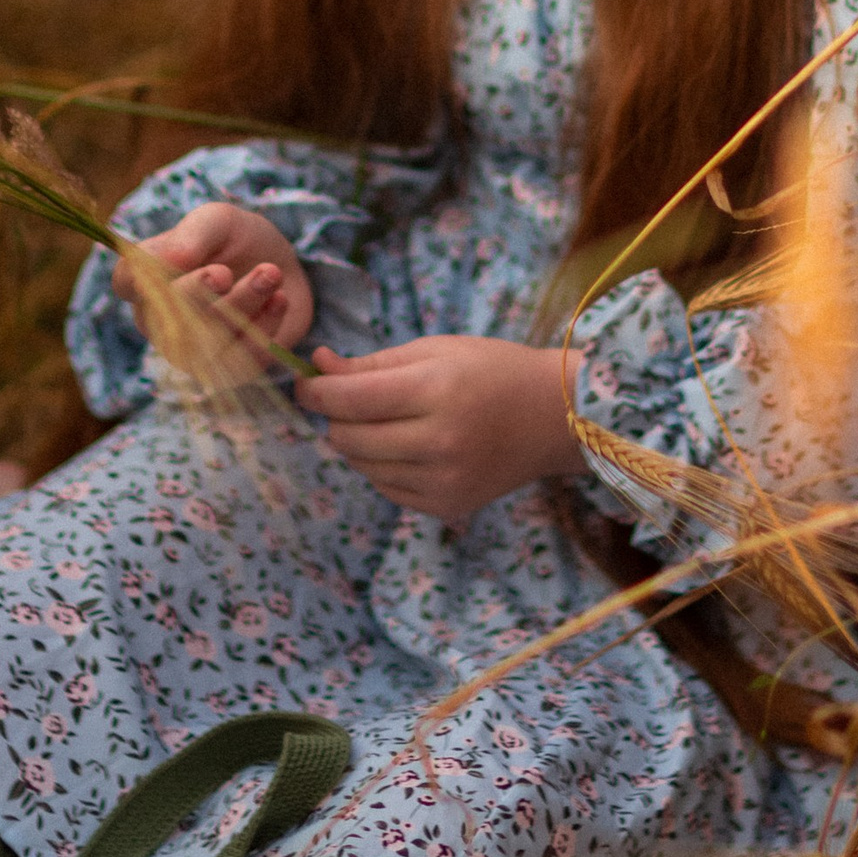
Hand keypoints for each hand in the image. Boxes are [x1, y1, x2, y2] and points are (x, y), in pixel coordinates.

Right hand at [113, 202, 312, 348]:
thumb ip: (192, 235)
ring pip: (206, 344)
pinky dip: (264, 328)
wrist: (276, 266)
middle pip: (166, 318)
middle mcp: (159, 321)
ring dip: (240, 307)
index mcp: (144, 280)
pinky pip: (241, 361)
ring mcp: (191, 352)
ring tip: (271, 273)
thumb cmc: (233, 240)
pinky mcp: (228, 371)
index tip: (179, 257)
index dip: (150, 275)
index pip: (126, 281)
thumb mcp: (217, 222)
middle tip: (228, 270)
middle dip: (201, 294)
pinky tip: (280, 299)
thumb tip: (172, 262)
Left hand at [297, 334, 581, 523]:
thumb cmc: (491, 370)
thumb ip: (370, 364)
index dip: (315, 392)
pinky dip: (383, 467)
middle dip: (335, 417)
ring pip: (362, 466)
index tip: (303, 384)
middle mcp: (439, 441)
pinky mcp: (447, 506)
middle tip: (349, 399)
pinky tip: (408, 446)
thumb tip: (315, 368)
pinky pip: (386, 488)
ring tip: (386, 421)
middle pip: (348, 438)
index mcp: (436, 391)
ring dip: (357, 443)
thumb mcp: (433, 350)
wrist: (554, 417)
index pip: (350, 399)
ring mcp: (444, 480)